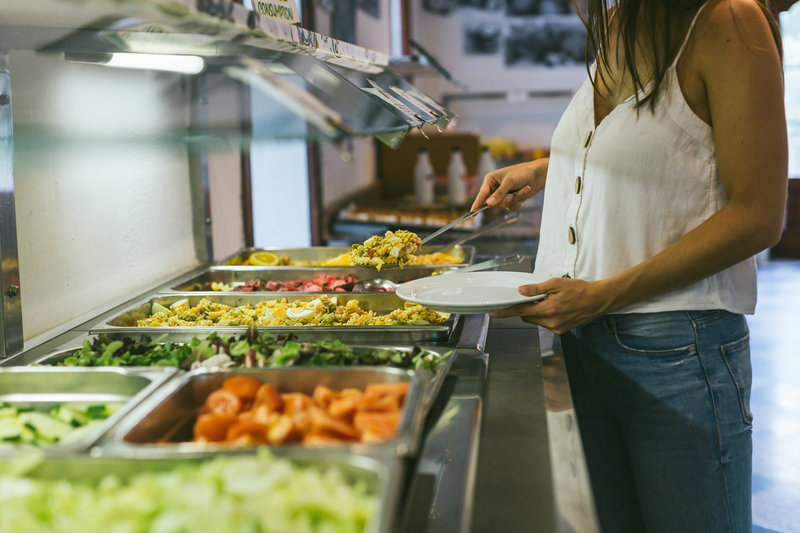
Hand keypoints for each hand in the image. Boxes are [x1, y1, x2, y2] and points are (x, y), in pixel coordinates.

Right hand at [471, 158, 548, 211]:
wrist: (538, 175)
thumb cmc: (523, 173)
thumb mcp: (510, 181)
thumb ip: (499, 193)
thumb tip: (489, 204)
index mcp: (490, 180)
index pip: (482, 194)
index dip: (477, 204)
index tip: (472, 213)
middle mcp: (495, 188)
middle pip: (493, 203)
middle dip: (504, 200)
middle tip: (511, 196)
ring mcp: (503, 194)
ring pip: (503, 206)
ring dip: (515, 199)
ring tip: (524, 189)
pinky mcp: (511, 199)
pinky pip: (511, 207)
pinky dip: (519, 201)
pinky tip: (525, 191)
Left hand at [490, 277, 614, 333]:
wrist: (599, 300)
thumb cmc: (580, 290)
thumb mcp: (556, 284)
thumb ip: (537, 288)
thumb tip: (521, 291)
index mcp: (548, 310)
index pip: (520, 312)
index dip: (505, 312)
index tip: (494, 313)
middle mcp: (551, 322)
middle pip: (527, 317)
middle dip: (525, 308)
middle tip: (531, 297)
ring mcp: (557, 328)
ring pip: (536, 321)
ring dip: (536, 312)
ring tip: (548, 300)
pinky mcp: (562, 330)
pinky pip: (546, 323)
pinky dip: (545, 315)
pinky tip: (555, 306)